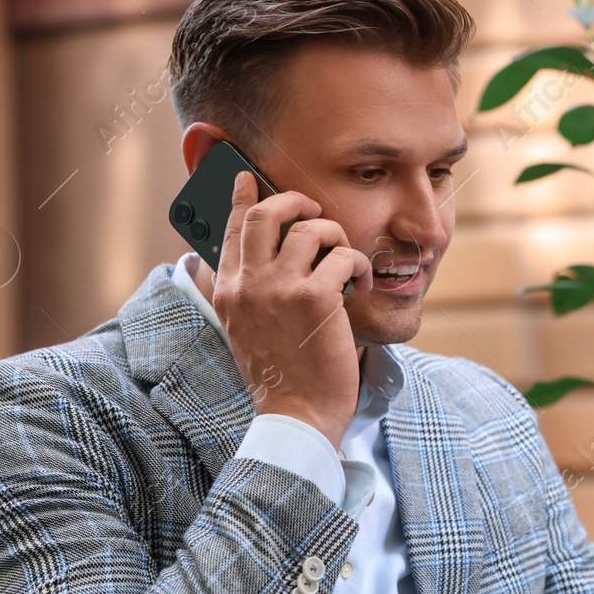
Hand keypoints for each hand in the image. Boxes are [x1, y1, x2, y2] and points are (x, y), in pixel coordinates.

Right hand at [211, 169, 372, 447]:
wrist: (297, 414)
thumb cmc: (280, 378)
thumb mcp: (245, 332)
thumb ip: (244, 295)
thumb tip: (250, 263)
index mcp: (229, 292)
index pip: (232, 230)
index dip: (242, 198)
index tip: (247, 178)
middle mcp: (250, 284)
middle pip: (266, 214)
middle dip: (295, 200)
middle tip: (315, 208)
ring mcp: (281, 288)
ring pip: (312, 228)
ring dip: (337, 236)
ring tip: (346, 261)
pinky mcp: (316, 298)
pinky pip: (343, 257)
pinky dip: (359, 266)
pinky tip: (364, 285)